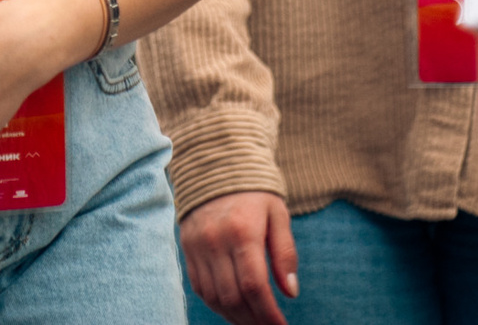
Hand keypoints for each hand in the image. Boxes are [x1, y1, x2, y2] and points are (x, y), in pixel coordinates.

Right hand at [181, 191, 297, 324]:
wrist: (216, 168)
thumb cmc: (255, 193)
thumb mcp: (278, 215)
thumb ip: (285, 253)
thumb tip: (290, 292)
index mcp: (242, 231)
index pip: (254, 286)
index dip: (268, 313)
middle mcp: (215, 241)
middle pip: (233, 297)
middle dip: (254, 320)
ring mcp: (197, 247)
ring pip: (214, 298)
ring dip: (235, 317)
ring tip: (254, 322)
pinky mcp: (187, 250)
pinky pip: (200, 288)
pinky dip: (218, 305)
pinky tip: (234, 309)